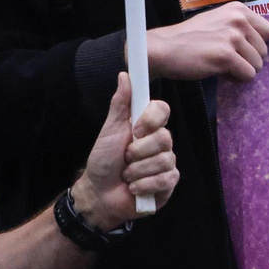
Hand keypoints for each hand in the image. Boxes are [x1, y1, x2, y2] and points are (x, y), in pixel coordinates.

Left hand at [71, 74, 175, 226]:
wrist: (99, 194)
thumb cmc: (103, 161)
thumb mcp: (109, 130)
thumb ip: (120, 103)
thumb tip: (125, 74)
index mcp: (147, 126)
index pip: (163, 110)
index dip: (151, 120)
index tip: (135, 129)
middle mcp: (160, 142)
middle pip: (165, 137)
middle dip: (138, 152)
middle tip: (125, 158)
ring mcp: (166, 162)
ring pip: (164, 160)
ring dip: (137, 171)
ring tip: (127, 175)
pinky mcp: (169, 183)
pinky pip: (165, 179)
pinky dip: (144, 185)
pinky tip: (134, 188)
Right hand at [144, 2, 268, 81]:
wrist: (163, 48)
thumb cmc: (189, 38)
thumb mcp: (218, 21)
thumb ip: (239, 27)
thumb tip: (264, 47)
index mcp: (238, 9)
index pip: (268, 32)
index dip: (256, 45)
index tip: (241, 50)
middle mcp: (238, 19)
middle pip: (264, 50)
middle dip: (249, 60)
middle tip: (228, 60)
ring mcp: (233, 37)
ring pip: (258, 65)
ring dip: (242, 70)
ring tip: (222, 66)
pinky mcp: (226, 56)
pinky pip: (248, 75)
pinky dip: (236, 79)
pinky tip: (220, 72)